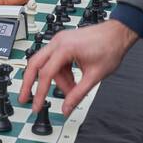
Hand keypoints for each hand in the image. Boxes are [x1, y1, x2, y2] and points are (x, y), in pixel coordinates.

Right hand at [20, 20, 137, 115]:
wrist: (117, 33)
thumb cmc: (109, 48)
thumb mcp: (94, 76)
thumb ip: (78, 94)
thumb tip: (66, 109)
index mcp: (65, 48)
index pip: (46, 74)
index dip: (40, 93)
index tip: (36, 106)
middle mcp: (58, 41)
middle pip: (34, 64)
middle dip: (29, 83)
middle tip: (25, 98)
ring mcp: (59, 41)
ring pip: (46, 64)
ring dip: (54, 80)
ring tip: (71, 90)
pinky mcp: (63, 42)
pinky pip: (54, 60)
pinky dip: (60, 73)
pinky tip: (72, 80)